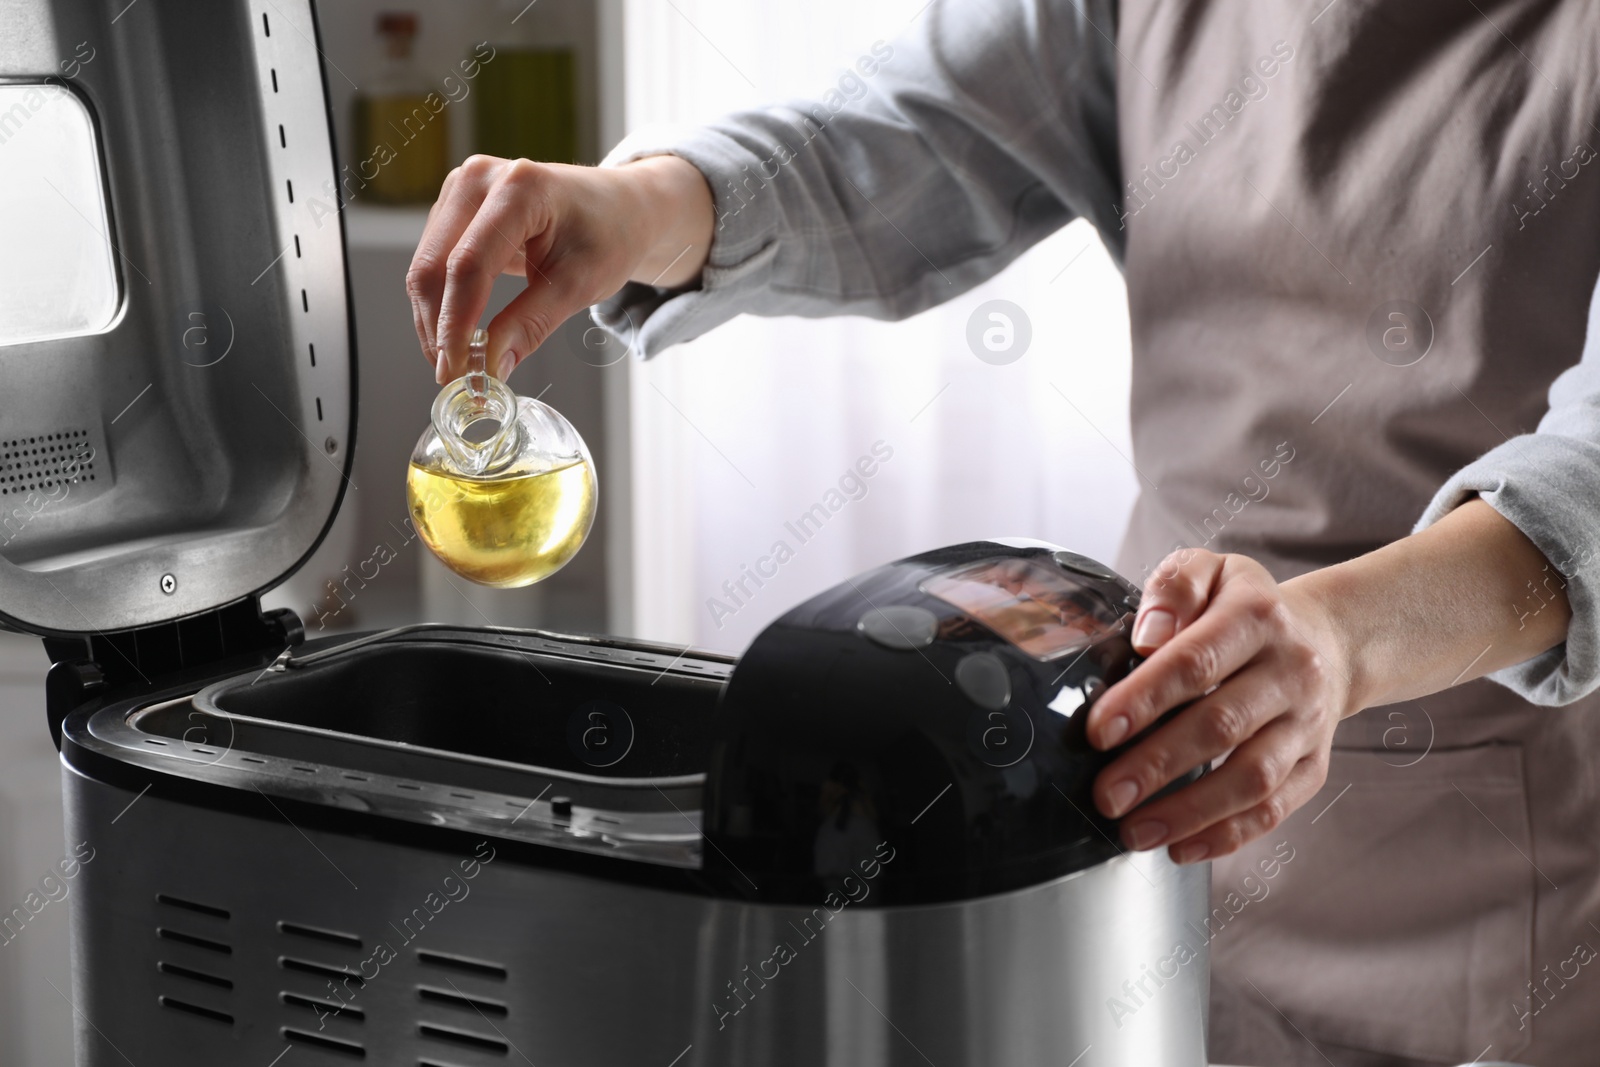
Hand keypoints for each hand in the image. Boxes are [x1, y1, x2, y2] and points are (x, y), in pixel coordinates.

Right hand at [406, 153, 714, 383]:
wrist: (617, 208)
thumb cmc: (608, 235)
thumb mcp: (580, 285)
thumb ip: (532, 324)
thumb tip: (490, 367)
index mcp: (519, 188)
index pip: (468, 266)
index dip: (457, 324)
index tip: (458, 371)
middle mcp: (480, 179)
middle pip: (434, 265)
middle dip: (438, 328)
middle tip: (454, 378)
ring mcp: (462, 188)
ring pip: (425, 267)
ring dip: (434, 321)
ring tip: (458, 364)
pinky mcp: (455, 206)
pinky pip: (433, 262)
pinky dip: (441, 304)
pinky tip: (457, 336)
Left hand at [1086, 549, 1354, 864]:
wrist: (1330, 638)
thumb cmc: (1246, 607)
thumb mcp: (1212, 571)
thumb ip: (1174, 588)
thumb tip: (1147, 636)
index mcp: (1256, 618)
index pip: (1196, 661)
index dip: (1145, 699)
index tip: (1099, 731)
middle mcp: (1290, 672)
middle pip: (1222, 725)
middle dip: (1158, 765)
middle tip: (1107, 795)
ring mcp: (1307, 724)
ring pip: (1253, 778)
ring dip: (1190, 812)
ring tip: (1135, 831)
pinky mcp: (1315, 765)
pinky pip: (1276, 809)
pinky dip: (1228, 834)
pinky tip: (1182, 846)